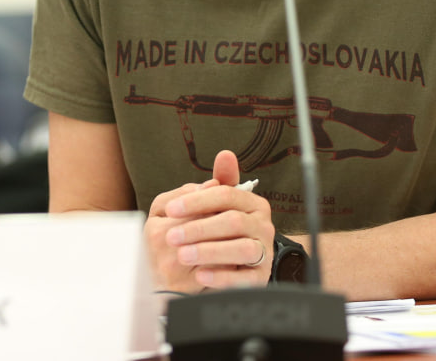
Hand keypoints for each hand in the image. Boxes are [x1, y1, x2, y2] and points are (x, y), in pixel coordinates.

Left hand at [144, 150, 273, 292]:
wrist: (234, 268)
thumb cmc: (220, 233)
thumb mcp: (215, 207)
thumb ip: (217, 184)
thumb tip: (226, 156)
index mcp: (252, 203)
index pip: (226, 194)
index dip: (197, 200)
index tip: (171, 210)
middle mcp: (262, 225)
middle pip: (233, 221)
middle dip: (199, 228)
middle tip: (171, 237)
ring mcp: (264, 252)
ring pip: (242, 248)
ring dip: (209, 251)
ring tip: (183, 255)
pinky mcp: (260, 278)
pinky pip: (244, 278)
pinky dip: (222, 277)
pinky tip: (200, 276)